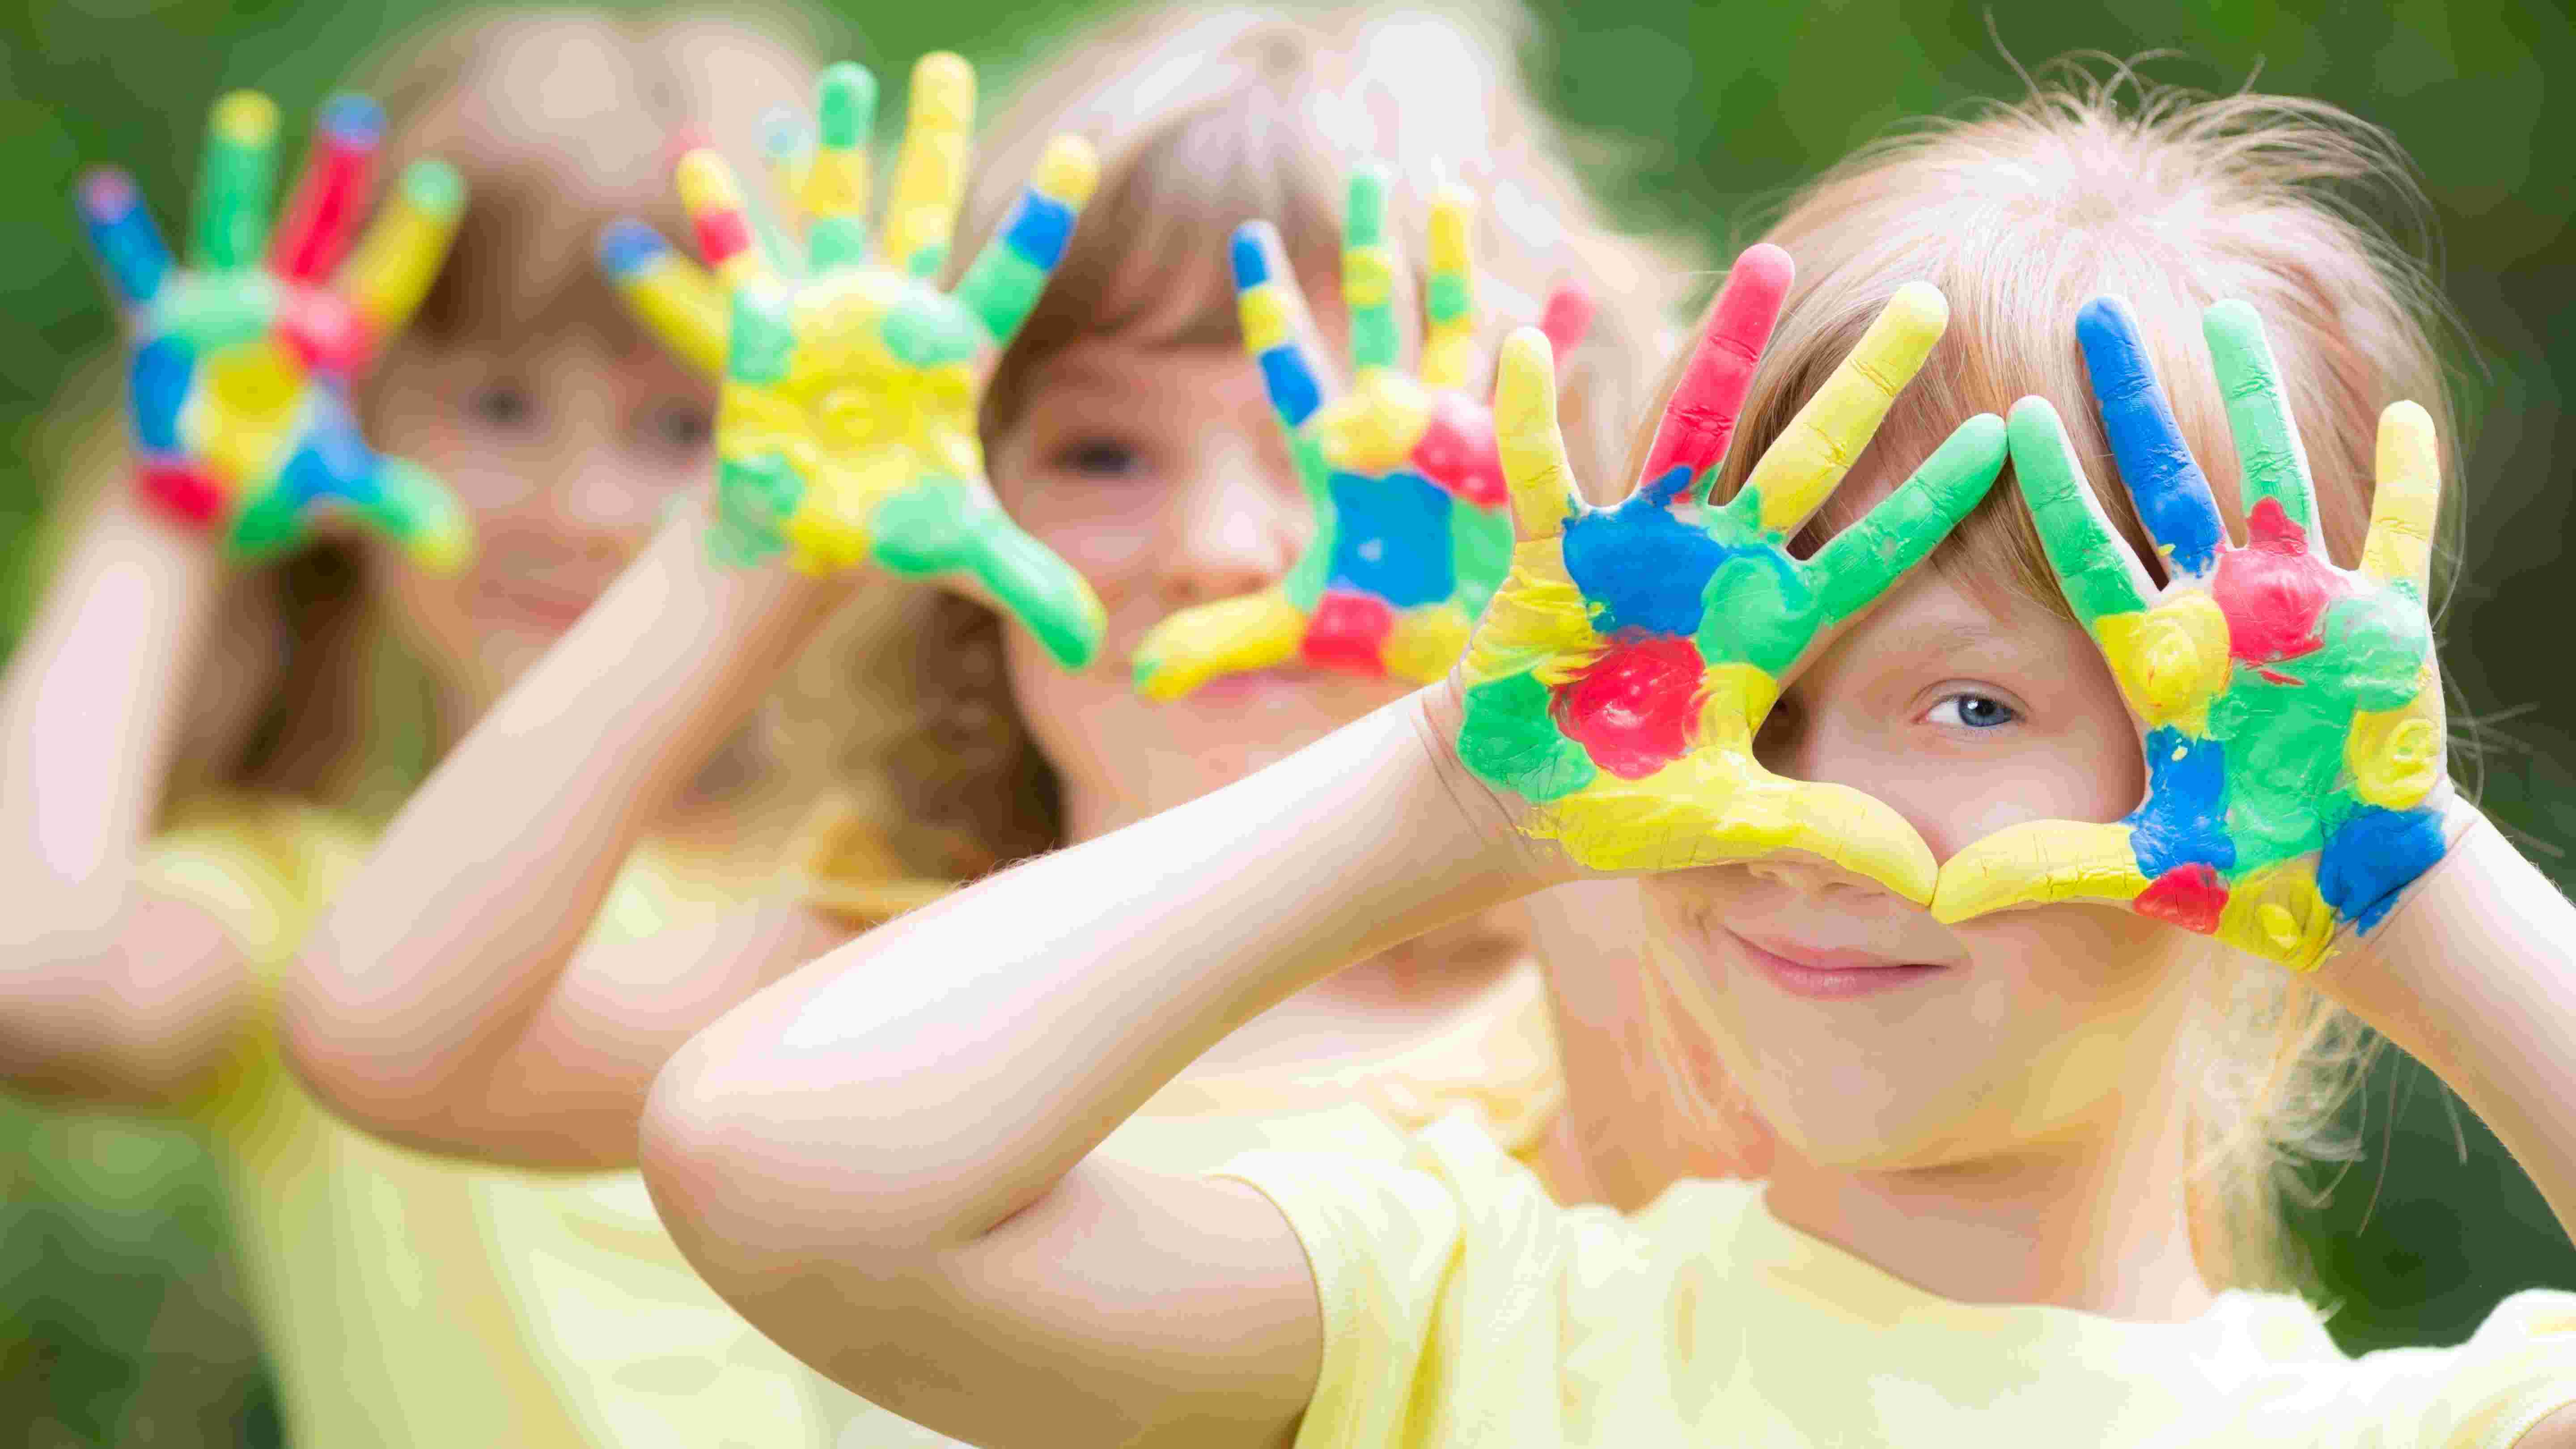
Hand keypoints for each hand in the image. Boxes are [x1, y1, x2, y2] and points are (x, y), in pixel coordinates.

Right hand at [77, 92, 468, 567]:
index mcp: (336, 343)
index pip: (384, 282)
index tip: (441, 181)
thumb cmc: (278, 487)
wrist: (206, 503)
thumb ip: (393, 506)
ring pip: (232, 229)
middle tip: (357, 117)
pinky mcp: (161, 329)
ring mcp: (220, 310)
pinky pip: (138, 275)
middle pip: (317, 232)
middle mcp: (283, 309)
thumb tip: (454, 550)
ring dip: (239, 176)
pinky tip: (107, 191)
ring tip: (250, 114)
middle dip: (336, 179)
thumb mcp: (337, 493)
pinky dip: (124, 238)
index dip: (410, 237)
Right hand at [599, 55, 1103, 667]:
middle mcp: (895, 315)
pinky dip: (721, 212)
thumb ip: (1030, 585)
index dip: (1044, 213)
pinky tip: (702, 156)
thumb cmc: (884, 533)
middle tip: (947, 68)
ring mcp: (829, 312)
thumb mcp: (961, 556)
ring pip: (837, 209)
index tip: (1083, 150)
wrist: (803, 537)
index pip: (1013, 268)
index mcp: (953, 351)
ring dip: (832, 147)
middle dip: (938, 141)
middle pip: (928, 211)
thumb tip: (1095, 647)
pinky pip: (740, 258)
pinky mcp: (764, 329)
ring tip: (844, 81)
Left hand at [1132, 169, 1594, 699]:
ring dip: (1452, 264)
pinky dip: (1548, 348)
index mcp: (1337, 454)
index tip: (1248, 238)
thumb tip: (1135, 674)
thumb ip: (1216, 638)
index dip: (1273, 307)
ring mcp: (1458, 434)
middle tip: (1367, 173)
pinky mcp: (1511, 461)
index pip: (1294, 366)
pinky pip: (1533, 395)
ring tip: (1448, 189)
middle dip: (1371, 247)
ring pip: (1452, 327)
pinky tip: (1568, 293)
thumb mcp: (1290, 632)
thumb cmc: (1373, 629)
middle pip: (1378, 318)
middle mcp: (1395, 426)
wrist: (1451, 658)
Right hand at [1447, 246, 2005, 892]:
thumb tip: (1936, 885)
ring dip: (1728, 347)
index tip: (2009, 434)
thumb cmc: (1620, 813)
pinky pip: (1543, 472)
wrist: (1512, 805)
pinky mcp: (1556, 553)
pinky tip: (1530, 346)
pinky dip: (1532, 416)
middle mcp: (1717, 571)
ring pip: (1695, 428)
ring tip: (1768, 256)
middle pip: (1808, 459)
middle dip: (1867, 381)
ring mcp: (1639, 551)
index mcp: (1769, 630)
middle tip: (1930, 297)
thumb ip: (1827, 836)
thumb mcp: (1730, 828)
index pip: (1875, 554)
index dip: (1939, 499)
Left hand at [1932, 297, 2449, 969]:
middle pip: (2164, 481)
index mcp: (2155, 657)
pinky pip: (2398, 535)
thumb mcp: (2138, 869)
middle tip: (2095, 313)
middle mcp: (2220, 612)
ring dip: (2253, 396)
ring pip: (2270, 474)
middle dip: (2130, 399)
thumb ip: (2044, 868)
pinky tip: (2408, 413)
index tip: (2008, 413)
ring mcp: (2303, 608)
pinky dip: (2408, 479)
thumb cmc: (2239, 871)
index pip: (2084, 550)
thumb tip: (1942, 899)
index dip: (2050, 483)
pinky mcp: (2385, 625)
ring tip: (2226, 312)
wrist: (2341, 888)